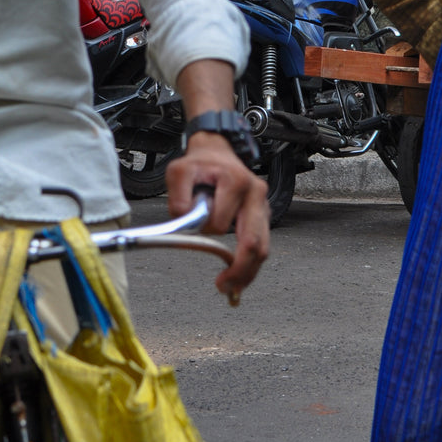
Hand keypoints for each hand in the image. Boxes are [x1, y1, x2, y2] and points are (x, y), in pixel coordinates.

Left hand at [166, 132, 268, 300]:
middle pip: (254, 242)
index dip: (206, 231)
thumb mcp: (179, 171)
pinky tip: (240, 278)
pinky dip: (252, 265)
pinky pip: (262, 245)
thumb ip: (178, 195)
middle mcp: (256, 194)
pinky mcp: (262, 216)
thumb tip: (185, 220)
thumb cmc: (200, 164)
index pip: (222, 222)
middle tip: (224, 287)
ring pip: (263, 248)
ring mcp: (262, 206)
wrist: (217, 152)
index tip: (192, 230)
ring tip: (231, 288)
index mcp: (236, 182)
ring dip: (248, 272)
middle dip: (240, 269)